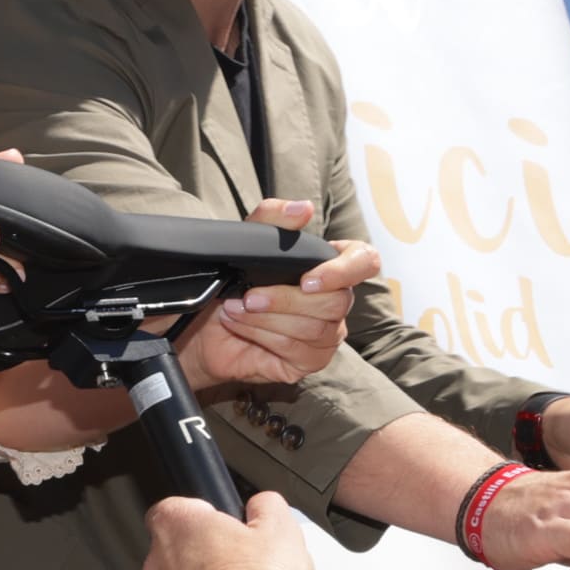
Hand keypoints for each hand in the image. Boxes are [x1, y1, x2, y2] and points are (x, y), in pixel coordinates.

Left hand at [144, 490, 316, 569]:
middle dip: (207, 559)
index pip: (178, 508)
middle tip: (242, 568)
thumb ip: (266, 506)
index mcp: (176, 526)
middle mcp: (157, 564)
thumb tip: (263, 505)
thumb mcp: (280, 528)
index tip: (228, 527)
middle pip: (179, 553)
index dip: (205, 517)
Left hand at [180, 215, 377, 391]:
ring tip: (236, 308)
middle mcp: (335, 302)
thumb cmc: (233, 284)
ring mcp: (326, 335)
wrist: (204, 327)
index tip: (310, 277)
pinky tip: (240, 325)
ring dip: (267, 317)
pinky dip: (262, 334)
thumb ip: (272, 218)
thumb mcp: (246, 242)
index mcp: (330, 268)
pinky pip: (297, 350)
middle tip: (250, 295)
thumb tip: (302, 208)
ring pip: (314, 329)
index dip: (347, 270)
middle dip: (286, 299)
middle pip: (336, 303)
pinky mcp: (309, 361)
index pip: (365, 262)